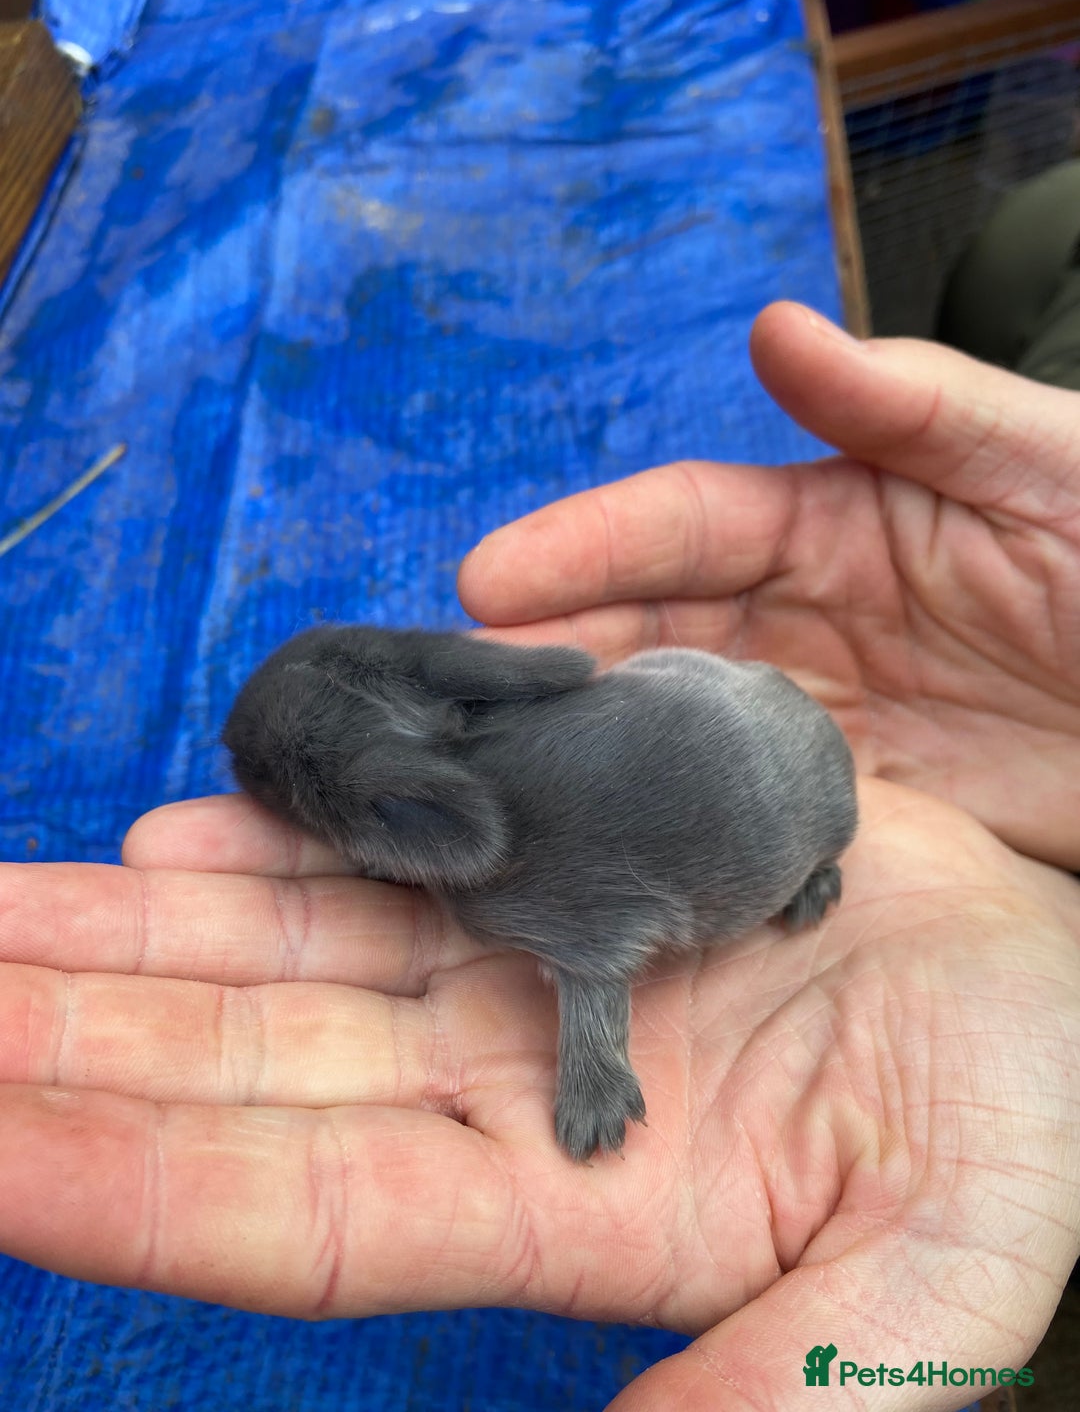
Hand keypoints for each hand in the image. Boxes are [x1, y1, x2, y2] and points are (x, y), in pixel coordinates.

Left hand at [1, 781, 1076, 1408]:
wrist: (1047, 972)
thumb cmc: (1020, 1110)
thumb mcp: (937, 1267)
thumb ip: (797, 1394)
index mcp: (565, 1200)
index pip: (297, 1210)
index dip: (134, 1184)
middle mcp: (504, 1082)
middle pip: (244, 1070)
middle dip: (73, 1038)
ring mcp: (520, 959)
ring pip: (284, 949)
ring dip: (131, 935)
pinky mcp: (561, 849)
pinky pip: (389, 846)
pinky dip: (282, 835)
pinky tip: (176, 830)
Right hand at [458, 300, 1079, 867]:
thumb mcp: (1042, 461)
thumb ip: (909, 402)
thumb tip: (772, 328)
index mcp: (834, 517)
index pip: (680, 526)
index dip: (581, 548)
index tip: (482, 578)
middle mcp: (805, 615)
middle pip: (647, 631)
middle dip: (545, 656)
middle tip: (446, 695)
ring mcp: (819, 714)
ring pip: (669, 724)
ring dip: (583, 744)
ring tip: (492, 774)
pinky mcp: (850, 806)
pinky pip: (735, 811)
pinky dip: (666, 823)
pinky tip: (604, 846)